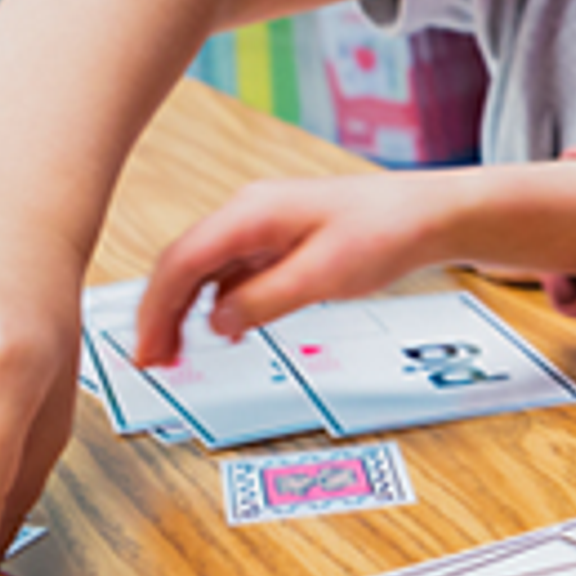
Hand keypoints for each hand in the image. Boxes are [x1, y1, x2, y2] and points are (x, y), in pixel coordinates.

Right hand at [135, 172, 462, 364]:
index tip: (146, 351)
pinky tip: (224, 332)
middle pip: (184, 265)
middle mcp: (249, 214)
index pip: (180, 262)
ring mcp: (262, 226)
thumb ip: (264, 301)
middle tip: (154, 362)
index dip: (155, 310)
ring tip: (178, 354)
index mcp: (251, 213)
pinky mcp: (279, 242)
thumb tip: (217, 324)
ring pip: (204, 270)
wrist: (429, 215)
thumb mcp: (323, 276)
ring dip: (186, 311)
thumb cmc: (386, 231)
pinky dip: (218, 303)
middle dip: (161, 314)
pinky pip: (232, 273)